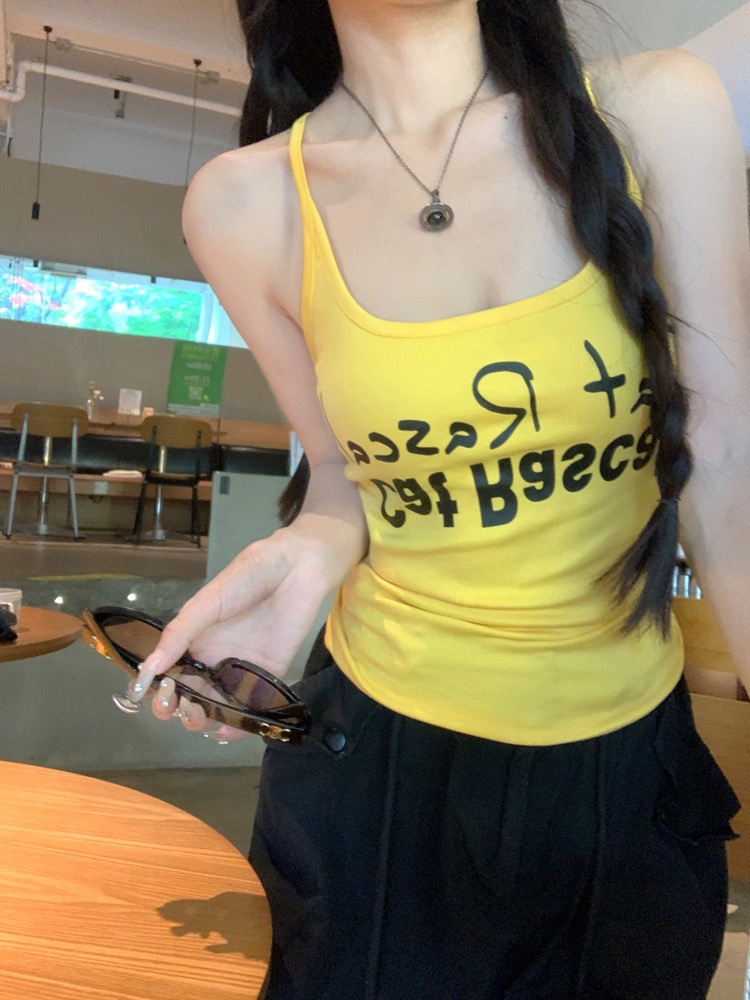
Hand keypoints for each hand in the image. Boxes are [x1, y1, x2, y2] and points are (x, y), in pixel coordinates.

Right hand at [129, 518, 344, 740]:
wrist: (297, 568)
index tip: (141, 695)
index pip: (167, 672)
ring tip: (196, 717)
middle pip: (187, 695)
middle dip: (173, 708)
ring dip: (199, 719)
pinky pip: (249, 708)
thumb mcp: (208, 601)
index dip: (153, 687)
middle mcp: (214, 660)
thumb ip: (181, 633)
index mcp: (194, 640)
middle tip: (172, 707)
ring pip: (214, 707)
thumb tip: (148, 668)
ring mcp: (240, 671)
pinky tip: (225, 731)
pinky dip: (236, 727)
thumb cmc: (248, 577)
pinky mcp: (268, 678)